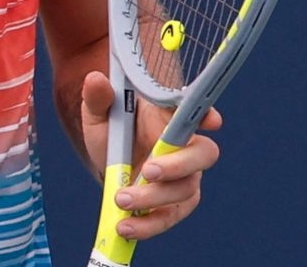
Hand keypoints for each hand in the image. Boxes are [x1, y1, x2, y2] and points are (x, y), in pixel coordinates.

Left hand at [79, 71, 222, 241]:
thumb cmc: (113, 133)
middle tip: (148, 170)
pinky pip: (170, 217)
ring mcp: (184, 178)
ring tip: (122, 199)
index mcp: (172, 118)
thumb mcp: (99, 114)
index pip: (198, 112)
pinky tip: (126, 226)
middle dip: (178, 164)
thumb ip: (98, 98)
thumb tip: (95, 80)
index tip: (211, 120)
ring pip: (186, 189)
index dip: (207, 115)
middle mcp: (186, 147)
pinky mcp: (174, 205)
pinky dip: (148, 225)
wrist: (109, 165)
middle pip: (203, 155)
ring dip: (154, 198)